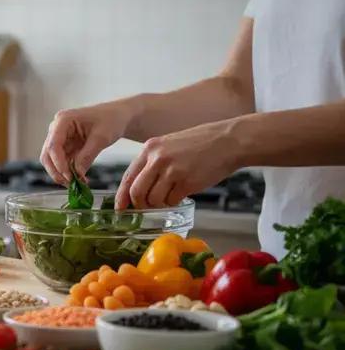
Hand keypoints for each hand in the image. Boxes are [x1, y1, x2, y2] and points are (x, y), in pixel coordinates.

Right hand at [41, 102, 134, 184]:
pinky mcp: (65, 147)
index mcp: (63, 120)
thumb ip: (87, 156)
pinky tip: (79, 179)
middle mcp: (57, 129)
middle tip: (70, 185)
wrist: (117, 117)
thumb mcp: (101, 138)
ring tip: (76, 184)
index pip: (53, 145)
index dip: (58, 163)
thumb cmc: (111, 120)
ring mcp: (60, 138)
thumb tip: (76, 174)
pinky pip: (62, 162)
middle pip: (47, 154)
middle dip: (57, 171)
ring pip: (52, 161)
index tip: (69, 177)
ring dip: (61, 174)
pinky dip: (68, 172)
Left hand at [116, 121, 241, 209]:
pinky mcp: (187, 182)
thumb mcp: (169, 145)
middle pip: (137, 192)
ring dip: (159, 204)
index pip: (128, 177)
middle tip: (147, 208)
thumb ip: (152, 162)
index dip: (122, 197)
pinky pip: (172, 201)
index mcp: (150, 149)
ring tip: (169, 197)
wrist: (228, 140)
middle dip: (140, 205)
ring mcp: (172, 170)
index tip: (120, 208)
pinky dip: (174, 202)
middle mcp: (157, 159)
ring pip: (154, 199)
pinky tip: (181, 194)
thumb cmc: (200, 144)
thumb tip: (137, 188)